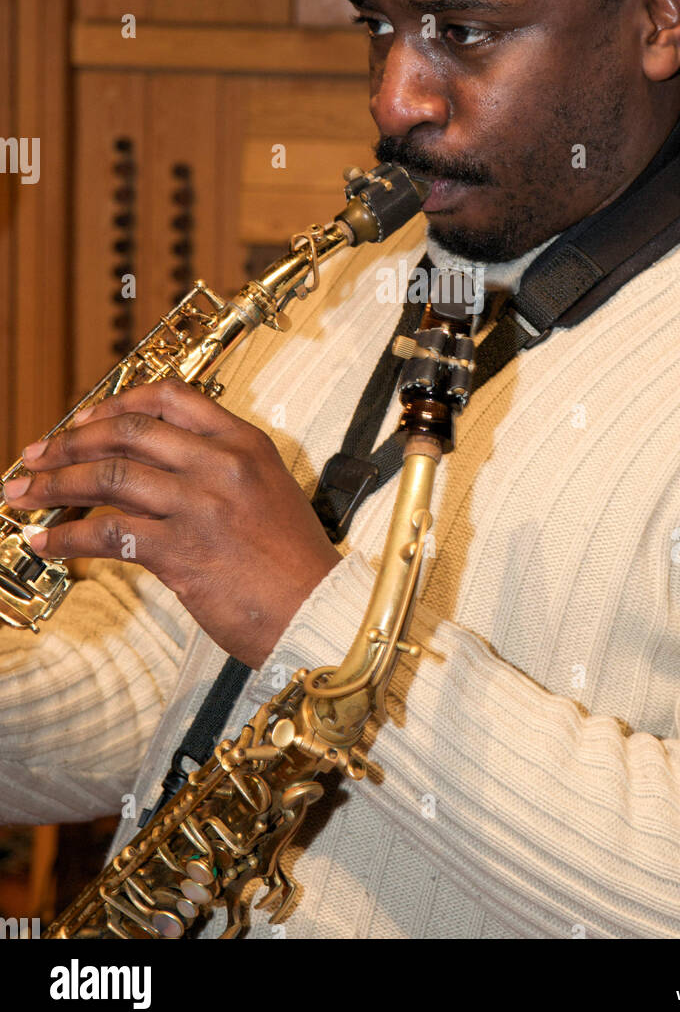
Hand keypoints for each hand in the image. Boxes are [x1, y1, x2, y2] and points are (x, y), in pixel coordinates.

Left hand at [2, 382, 340, 666]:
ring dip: (55, 485)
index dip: (116, 402)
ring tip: (23, 497)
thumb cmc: (294, 564)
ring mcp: (201, 504)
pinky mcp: (182, 549)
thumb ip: (218, 470)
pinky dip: (67, 537)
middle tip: (35, 456)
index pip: (170, 398)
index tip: (85, 418)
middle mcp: (221, 464)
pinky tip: (48, 545)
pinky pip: (107, 531)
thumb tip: (151, 471)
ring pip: (108, 475)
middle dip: (69, 442)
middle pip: (127, 431)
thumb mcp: (268, 492)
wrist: (319, 613)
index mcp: (245, 442)